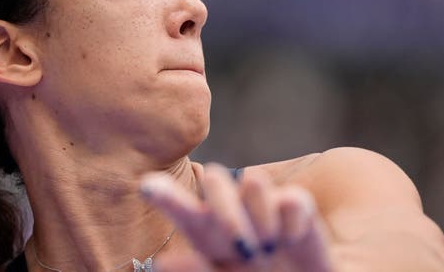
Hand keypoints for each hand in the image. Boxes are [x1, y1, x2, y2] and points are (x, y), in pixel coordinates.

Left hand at [140, 163, 333, 271]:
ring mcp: (264, 207)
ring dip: (260, 217)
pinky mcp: (296, 208)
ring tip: (268, 248)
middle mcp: (233, 214)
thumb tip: (163, 264)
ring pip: (253, 181)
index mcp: (209, 236)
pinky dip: (292, 225)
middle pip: (217, 181)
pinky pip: (291, 199)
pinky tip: (292, 240)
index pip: (182, 208)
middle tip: (245, 250)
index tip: (148, 187)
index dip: (166, 195)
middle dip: (226, 210)